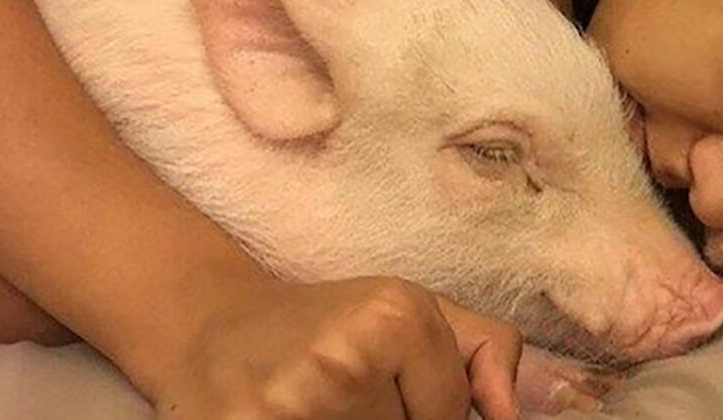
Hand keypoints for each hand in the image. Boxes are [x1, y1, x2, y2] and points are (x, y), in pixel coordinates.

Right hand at [153, 276, 521, 419]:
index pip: (450, 413)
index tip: (379, 379)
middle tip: (344, 396)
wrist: (212, 332)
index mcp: (394, 316)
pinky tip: (293, 415)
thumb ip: (484, 352)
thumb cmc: (331, 326)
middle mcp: (342, 358)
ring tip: (316, 407)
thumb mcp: (415, 313)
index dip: (423, 406)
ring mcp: (289, 407)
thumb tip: (511, 416)